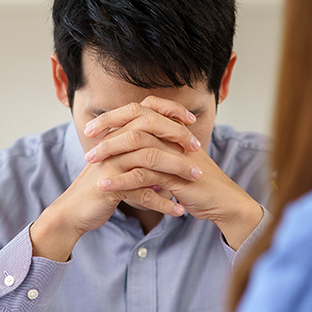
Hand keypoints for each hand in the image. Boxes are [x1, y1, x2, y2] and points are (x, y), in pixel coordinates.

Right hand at [30, 97, 201, 261]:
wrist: (73, 211)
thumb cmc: (102, 187)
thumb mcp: (121, 165)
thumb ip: (140, 152)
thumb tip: (170, 147)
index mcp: (117, 134)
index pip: (146, 111)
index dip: (170, 111)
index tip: (191, 121)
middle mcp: (113, 144)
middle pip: (149, 130)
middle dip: (177, 138)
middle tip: (198, 151)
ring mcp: (110, 163)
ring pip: (149, 159)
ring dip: (176, 170)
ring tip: (195, 180)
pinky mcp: (109, 185)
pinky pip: (142, 191)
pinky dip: (162, 202)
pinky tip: (178, 211)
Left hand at [84, 96, 263, 249]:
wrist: (223, 202)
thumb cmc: (198, 182)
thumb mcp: (175, 161)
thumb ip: (157, 149)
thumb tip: (130, 144)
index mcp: (174, 129)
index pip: (142, 109)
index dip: (116, 114)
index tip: (94, 126)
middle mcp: (176, 136)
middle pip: (138, 119)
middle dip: (109, 127)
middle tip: (87, 137)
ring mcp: (178, 154)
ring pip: (138, 144)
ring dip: (110, 153)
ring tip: (90, 162)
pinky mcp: (177, 176)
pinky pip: (143, 174)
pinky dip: (121, 179)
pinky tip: (104, 185)